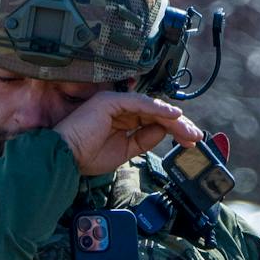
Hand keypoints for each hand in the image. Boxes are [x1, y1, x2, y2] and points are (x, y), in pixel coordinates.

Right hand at [53, 92, 202, 175]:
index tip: (189, 142)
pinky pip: (141, 103)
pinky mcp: (111, 101)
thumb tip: (163, 132)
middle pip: (156, 113)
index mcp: (121, 120)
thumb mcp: (123, 151)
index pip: (152, 121)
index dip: (172, 130)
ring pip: (152, 108)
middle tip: (195, 136)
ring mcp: (115, 102)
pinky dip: (158, 109)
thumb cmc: (86, 156)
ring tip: (188, 131)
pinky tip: (174, 116)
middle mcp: (119, 108)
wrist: (64, 158)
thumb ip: (142, 140)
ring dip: (173, 119)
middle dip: (178, 125)